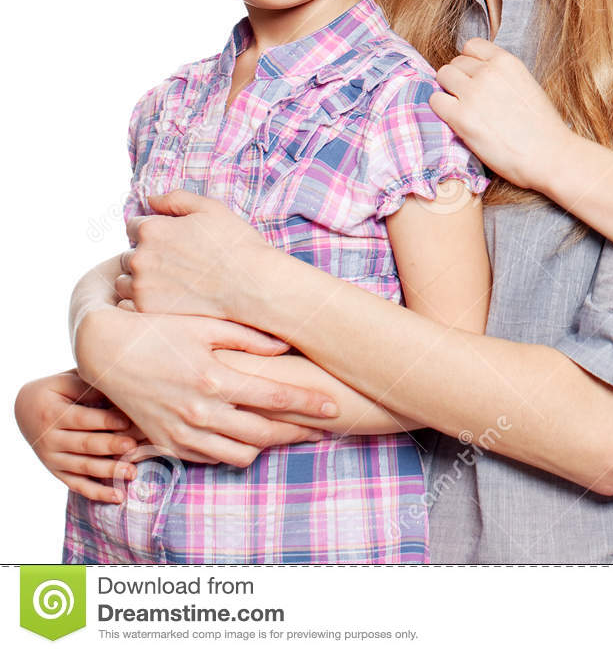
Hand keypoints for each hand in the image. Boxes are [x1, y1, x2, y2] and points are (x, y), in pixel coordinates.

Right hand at [15, 370, 141, 502]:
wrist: (26, 408)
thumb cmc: (57, 390)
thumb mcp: (67, 382)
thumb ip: (89, 387)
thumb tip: (120, 390)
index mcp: (53, 414)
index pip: (83, 419)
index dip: (105, 420)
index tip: (128, 421)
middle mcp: (51, 439)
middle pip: (85, 444)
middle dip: (110, 446)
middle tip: (133, 447)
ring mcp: (52, 458)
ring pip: (83, 467)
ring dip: (108, 471)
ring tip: (132, 473)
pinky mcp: (57, 471)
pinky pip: (77, 485)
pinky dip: (97, 492)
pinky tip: (118, 497)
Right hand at [73, 307, 335, 467]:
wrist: (107, 352)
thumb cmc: (160, 330)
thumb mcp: (206, 324)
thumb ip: (249, 338)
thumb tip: (287, 347)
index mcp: (214, 379)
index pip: (275, 398)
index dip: (309, 404)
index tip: (334, 406)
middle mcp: (199, 412)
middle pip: (264, 434)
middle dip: (299, 431)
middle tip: (323, 426)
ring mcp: (181, 433)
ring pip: (239, 455)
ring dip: (268, 446)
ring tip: (289, 433)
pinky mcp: (166, 445)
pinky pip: (210, 459)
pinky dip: (233, 451)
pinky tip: (248, 436)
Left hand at [118, 190, 270, 319]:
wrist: (252, 285)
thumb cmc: (236, 245)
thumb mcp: (211, 209)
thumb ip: (176, 199)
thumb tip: (150, 198)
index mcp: (152, 229)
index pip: (133, 226)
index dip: (152, 231)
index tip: (171, 241)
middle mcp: (140, 257)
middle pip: (126, 254)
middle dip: (145, 257)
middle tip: (174, 264)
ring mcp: (141, 286)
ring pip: (124, 281)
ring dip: (139, 280)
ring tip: (169, 284)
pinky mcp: (146, 310)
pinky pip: (128, 304)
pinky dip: (140, 302)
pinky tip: (166, 299)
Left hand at [431, 38, 573, 191]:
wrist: (550, 155)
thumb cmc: (543, 128)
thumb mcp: (527, 85)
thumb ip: (503, 76)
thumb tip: (480, 78)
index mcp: (507, 62)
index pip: (472, 46)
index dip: (470, 62)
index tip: (474, 77)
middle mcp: (487, 72)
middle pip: (455, 63)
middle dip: (459, 79)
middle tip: (468, 99)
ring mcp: (472, 93)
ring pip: (442, 77)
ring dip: (448, 91)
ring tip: (461, 109)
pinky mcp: (461, 117)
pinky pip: (435, 101)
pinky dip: (441, 109)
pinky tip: (456, 121)